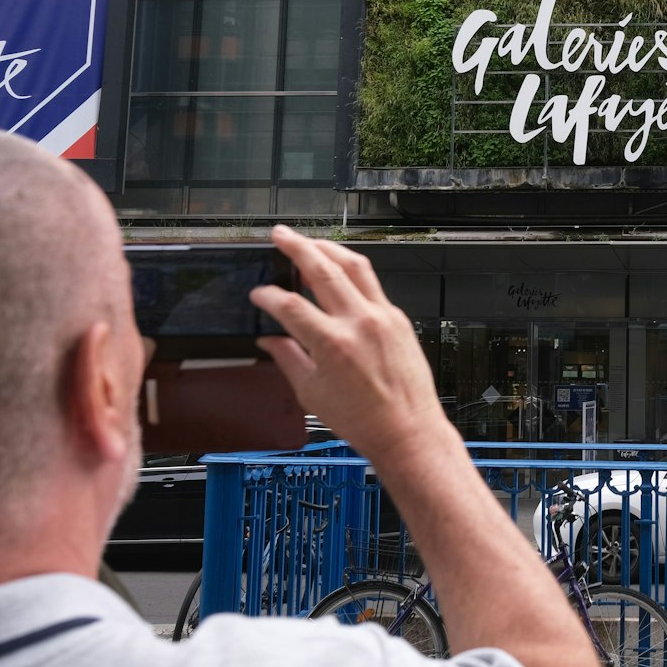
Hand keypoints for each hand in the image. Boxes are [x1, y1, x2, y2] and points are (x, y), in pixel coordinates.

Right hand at [250, 225, 450, 463]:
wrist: (408, 431)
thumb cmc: (364, 421)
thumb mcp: (312, 394)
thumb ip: (288, 360)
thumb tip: (269, 342)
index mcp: (333, 344)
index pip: (291, 305)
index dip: (269, 296)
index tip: (259, 293)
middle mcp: (360, 323)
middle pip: (323, 269)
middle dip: (297, 247)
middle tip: (281, 235)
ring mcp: (383, 317)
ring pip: (354, 266)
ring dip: (328, 248)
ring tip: (309, 242)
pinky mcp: (398, 319)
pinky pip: (372, 284)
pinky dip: (352, 272)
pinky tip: (340, 272)